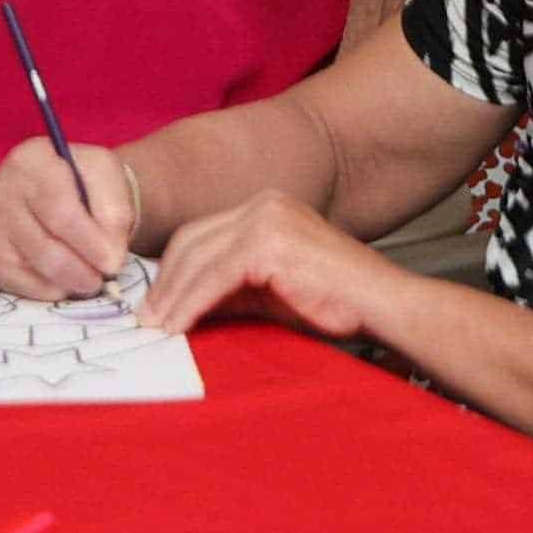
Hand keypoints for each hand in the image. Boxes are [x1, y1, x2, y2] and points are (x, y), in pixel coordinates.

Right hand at [0, 138, 138, 300]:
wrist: (66, 190)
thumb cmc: (88, 184)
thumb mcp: (109, 179)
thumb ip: (115, 213)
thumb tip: (109, 260)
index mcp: (32, 160)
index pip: (59, 209)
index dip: (89, 242)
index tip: (114, 263)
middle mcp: (2, 189)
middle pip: (44, 244)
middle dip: (81, 270)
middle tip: (104, 280)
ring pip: (33, 267)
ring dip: (69, 283)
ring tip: (90, 280)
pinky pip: (18, 284)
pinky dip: (47, 291)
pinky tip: (64, 281)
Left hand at [138, 190, 401, 338]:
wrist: (384, 306)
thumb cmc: (337, 304)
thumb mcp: (271, 291)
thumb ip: (231, 288)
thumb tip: (183, 308)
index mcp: (265, 208)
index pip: (200, 234)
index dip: (173, 271)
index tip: (156, 305)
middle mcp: (263, 204)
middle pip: (191, 240)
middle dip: (165, 283)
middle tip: (147, 319)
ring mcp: (266, 219)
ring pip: (197, 258)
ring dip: (172, 297)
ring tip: (157, 328)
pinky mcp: (269, 243)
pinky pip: (214, 277)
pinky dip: (191, 304)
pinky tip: (180, 327)